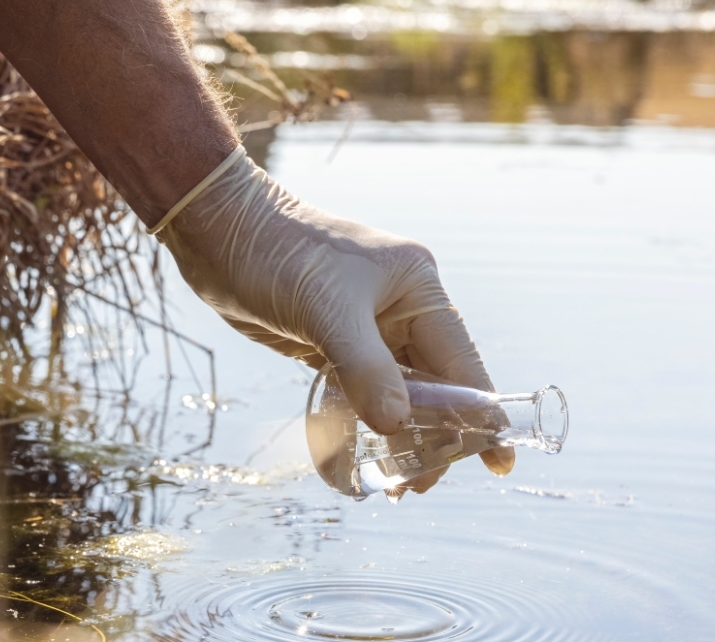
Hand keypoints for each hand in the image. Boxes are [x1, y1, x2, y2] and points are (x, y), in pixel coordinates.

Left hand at [155, 148, 514, 488]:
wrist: (217, 229)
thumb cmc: (277, 253)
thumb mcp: (326, 310)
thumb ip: (365, 368)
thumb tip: (398, 425)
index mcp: (417, 288)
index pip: (461, 360)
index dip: (480, 413)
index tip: (497, 461)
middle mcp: (400, 308)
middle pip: (434, 384)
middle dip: (434, 435)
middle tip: (416, 485)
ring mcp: (367, 327)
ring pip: (398, 392)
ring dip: (399, 435)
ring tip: (394, 484)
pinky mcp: (333, 343)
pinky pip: (362, 391)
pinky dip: (366, 422)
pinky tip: (365, 454)